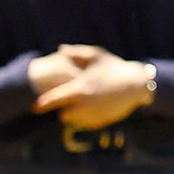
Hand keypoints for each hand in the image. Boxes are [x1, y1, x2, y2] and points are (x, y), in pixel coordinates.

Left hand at [33, 49, 154, 130]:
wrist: (138, 85)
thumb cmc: (115, 68)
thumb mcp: (97, 56)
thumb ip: (77, 53)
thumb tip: (61, 49)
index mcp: (79, 89)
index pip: (53, 100)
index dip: (41, 105)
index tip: (35, 108)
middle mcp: (84, 105)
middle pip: (63, 116)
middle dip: (64, 111)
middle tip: (69, 104)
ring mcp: (93, 115)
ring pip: (76, 122)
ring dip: (75, 116)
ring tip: (82, 107)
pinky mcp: (102, 121)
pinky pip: (89, 124)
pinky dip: (88, 119)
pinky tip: (95, 109)